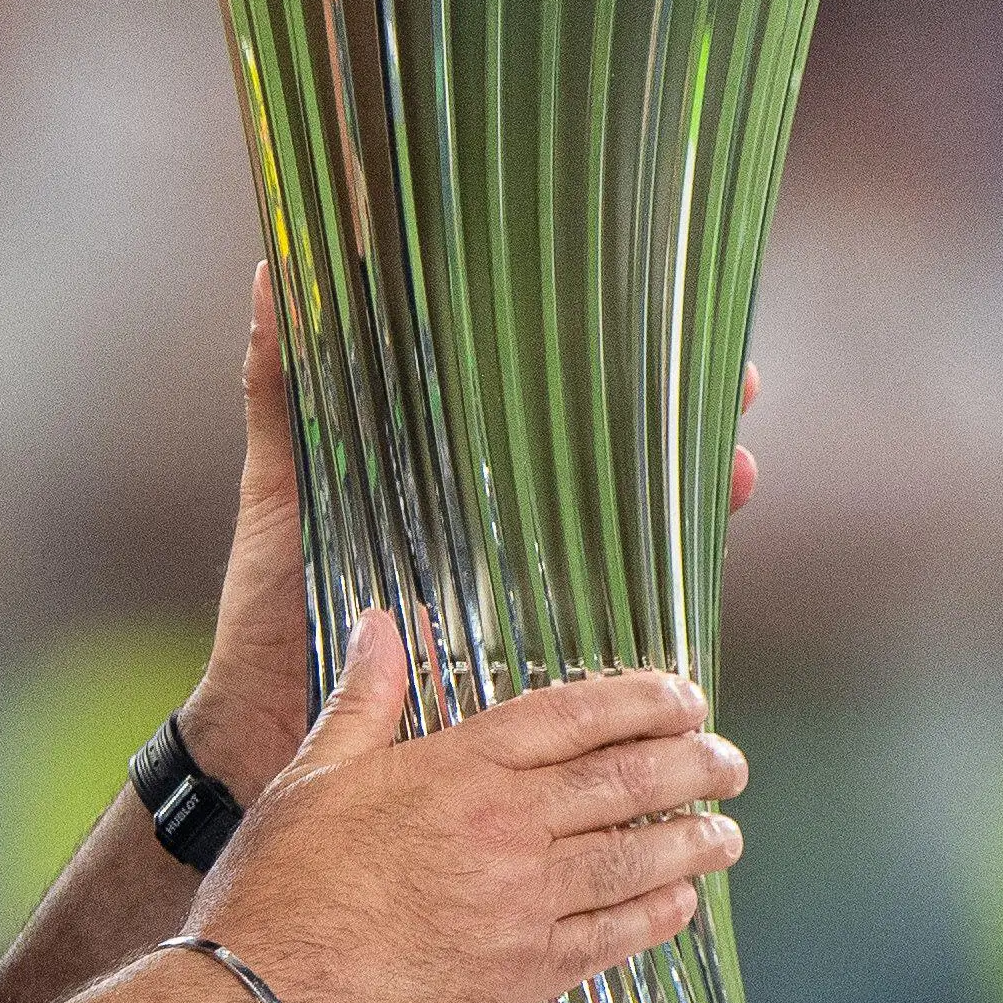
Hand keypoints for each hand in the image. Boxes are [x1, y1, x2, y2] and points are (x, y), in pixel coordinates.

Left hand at [176, 271, 765, 804]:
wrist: (262, 727)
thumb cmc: (268, 607)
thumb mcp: (277, 489)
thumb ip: (280, 396)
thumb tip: (269, 276)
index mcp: (449, 484)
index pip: (549, 409)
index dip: (612, 364)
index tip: (665, 317)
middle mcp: (499, 532)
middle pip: (611, 465)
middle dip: (680, 423)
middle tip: (733, 389)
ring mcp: (521, 596)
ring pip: (630, 537)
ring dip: (693, 502)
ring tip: (739, 471)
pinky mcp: (528, 665)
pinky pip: (612, 627)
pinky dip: (665, 602)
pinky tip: (699, 575)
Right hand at [184, 612, 746, 1002]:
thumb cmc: (278, 889)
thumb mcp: (313, 776)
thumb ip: (363, 699)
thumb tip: (379, 625)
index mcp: (456, 770)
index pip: (572, 718)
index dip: (641, 702)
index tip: (686, 697)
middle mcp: (504, 832)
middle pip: (624, 785)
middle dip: (690, 767)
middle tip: (730, 761)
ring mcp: (522, 908)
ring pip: (634, 863)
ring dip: (692, 844)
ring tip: (726, 833)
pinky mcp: (523, 978)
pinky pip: (611, 941)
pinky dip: (655, 918)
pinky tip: (679, 905)